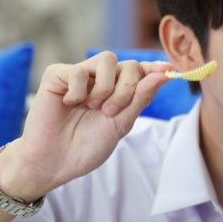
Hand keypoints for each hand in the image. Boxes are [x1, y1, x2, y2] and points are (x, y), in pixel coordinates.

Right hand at [0, 53, 171, 199]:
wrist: (54, 162)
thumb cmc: (86, 146)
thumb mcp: (121, 124)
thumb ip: (140, 98)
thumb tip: (165, 73)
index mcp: (118, 92)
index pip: (141, 71)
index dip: (155, 69)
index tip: (168, 70)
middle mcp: (100, 80)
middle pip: (128, 64)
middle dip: (127, 89)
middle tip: (110, 112)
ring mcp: (79, 75)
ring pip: (106, 59)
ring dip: (105, 87)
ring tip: (93, 108)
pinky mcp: (56, 75)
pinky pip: (78, 70)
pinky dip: (78, 91)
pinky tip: (69, 105)